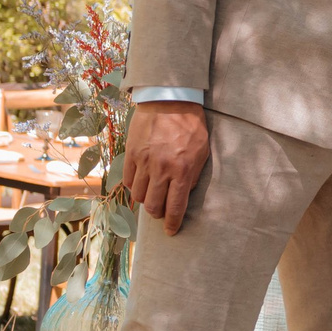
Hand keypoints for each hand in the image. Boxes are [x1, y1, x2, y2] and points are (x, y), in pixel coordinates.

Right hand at [126, 101, 209, 235]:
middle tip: (161, 211)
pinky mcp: (131, 154)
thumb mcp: (202, 151)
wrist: (169, 99)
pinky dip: (135, 186)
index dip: (172, 223)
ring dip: (146, 200)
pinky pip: (129, 180)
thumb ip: (193, 175)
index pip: (175, 207)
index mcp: (182, 170)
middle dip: (157, 214)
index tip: (170, 231)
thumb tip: (183, 193)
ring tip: (153, 195)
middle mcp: (161, 169)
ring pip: (139, 196)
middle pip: (153, 206)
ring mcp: (144, 162)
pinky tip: (142, 183)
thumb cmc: (191, 125)